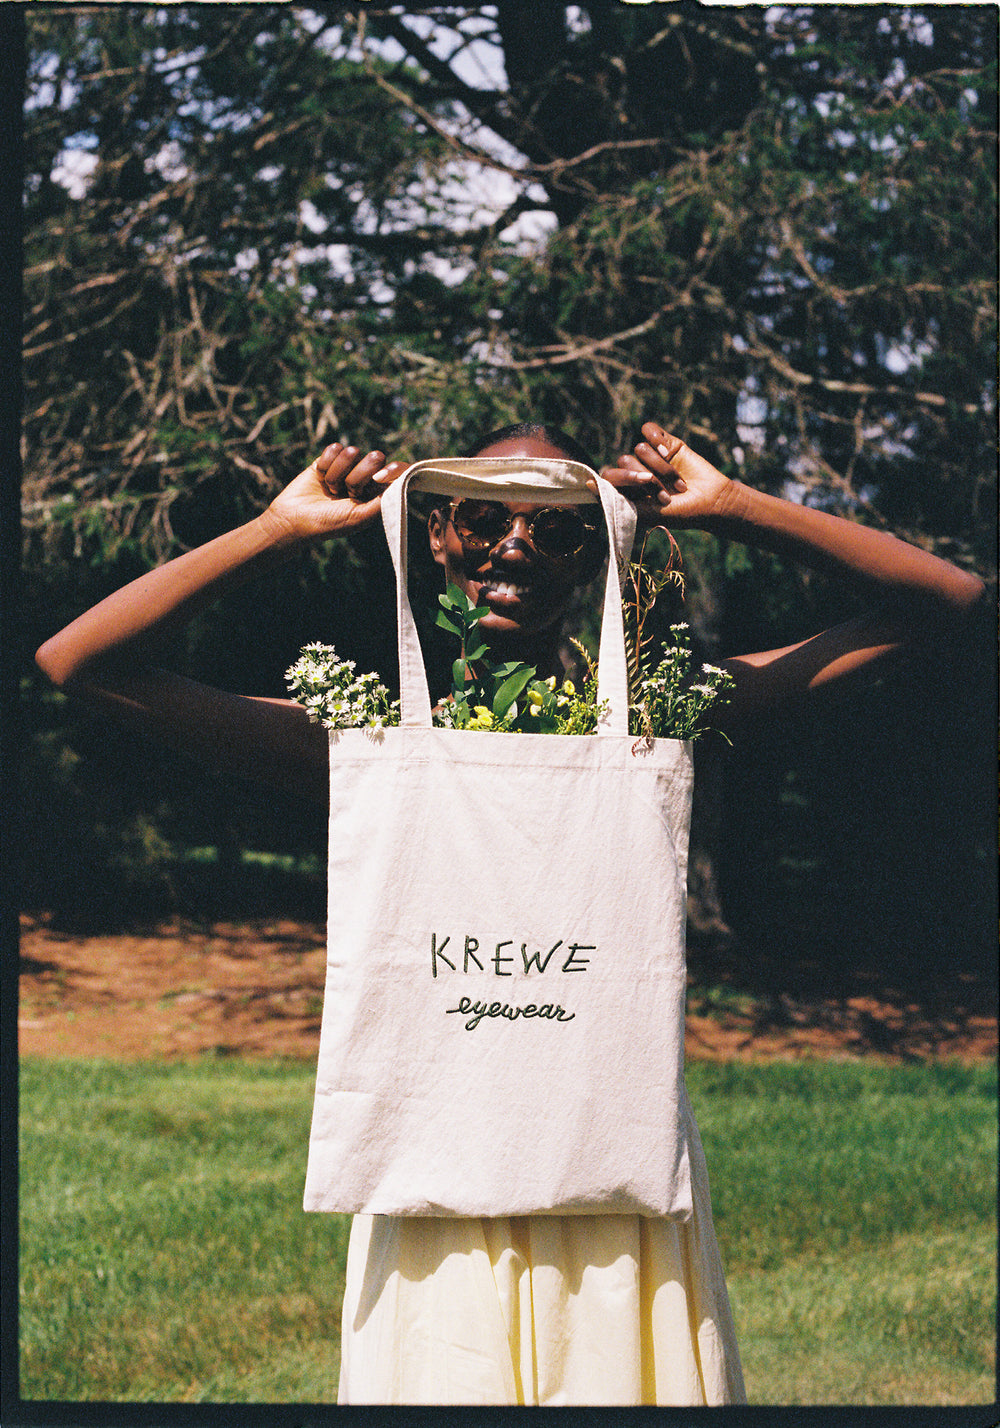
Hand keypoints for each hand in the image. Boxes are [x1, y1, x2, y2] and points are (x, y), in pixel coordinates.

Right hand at [266, 443, 408, 540]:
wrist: (294, 520)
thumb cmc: (329, 523)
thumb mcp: (359, 517)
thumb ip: (382, 500)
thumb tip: (402, 481)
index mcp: (377, 493)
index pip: (396, 472)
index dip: (394, 469)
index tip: (379, 477)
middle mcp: (365, 478)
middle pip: (375, 457)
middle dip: (359, 474)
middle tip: (348, 492)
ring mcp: (346, 467)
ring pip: (351, 452)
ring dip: (338, 473)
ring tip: (331, 490)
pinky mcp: (327, 460)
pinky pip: (334, 449)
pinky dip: (325, 465)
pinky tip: (320, 478)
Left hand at [600, 422, 739, 529]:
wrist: (711, 501)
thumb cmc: (680, 513)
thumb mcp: (648, 514)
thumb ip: (618, 500)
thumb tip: (588, 483)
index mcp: (628, 489)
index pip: (610, 476)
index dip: (623, 479)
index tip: (642, 486)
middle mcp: (636, 471)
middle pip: (624, 461)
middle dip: (646, 479)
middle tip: (665, 495)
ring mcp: (650, 456)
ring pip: (640, 448)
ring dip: (660, 466)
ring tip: (676, 483)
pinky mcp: (665, 442)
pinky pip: (648, 429)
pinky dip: (657, 438)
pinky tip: (668, 451)